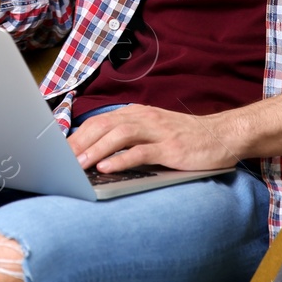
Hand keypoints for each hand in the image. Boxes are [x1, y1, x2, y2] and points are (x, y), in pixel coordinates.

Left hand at [68, 103, 239, 173]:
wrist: (223, 135)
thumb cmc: (186, 137)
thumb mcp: (154, 131)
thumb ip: (129, 138)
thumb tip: (96, 153)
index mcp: (136, 113)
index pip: (99, 121)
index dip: (76, 135)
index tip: (58, 152)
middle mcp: (144, 118)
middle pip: (103, 125)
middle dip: (79, 143)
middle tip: (60, 161)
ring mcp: (158, 132)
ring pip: (119, 136)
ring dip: (95, 150)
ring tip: (78, 165)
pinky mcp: (171, 148)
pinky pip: (141, 152)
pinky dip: (121, 159)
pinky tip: (106, 168)